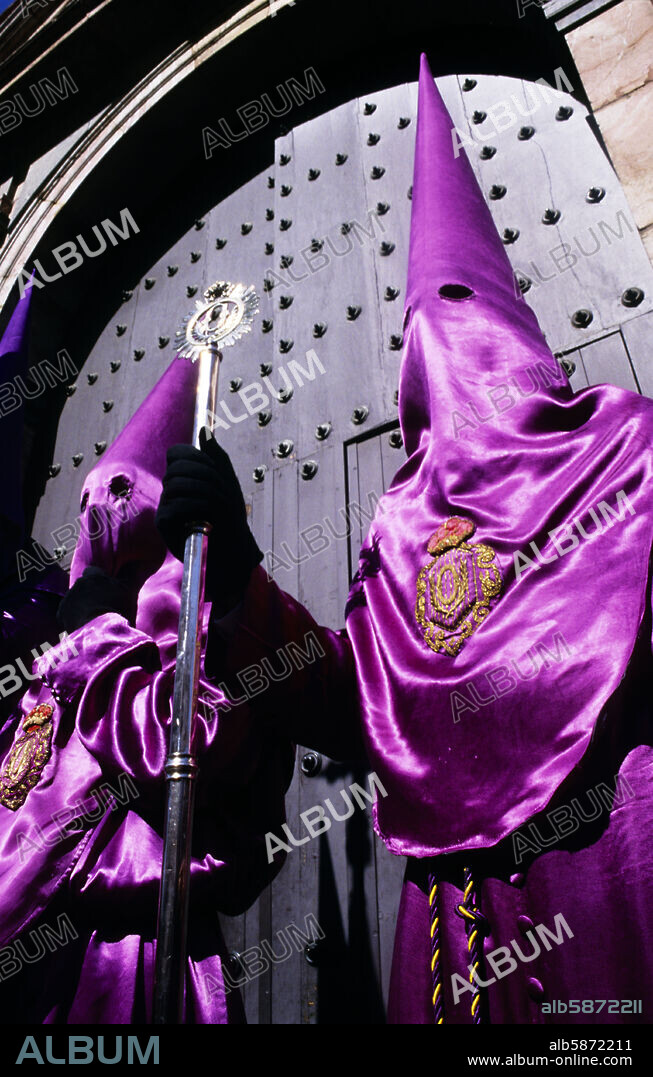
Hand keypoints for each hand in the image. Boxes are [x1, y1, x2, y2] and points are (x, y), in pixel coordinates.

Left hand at [57, 565, 136, 632]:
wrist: (101, 631)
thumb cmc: (116, 608)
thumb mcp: (128, 590)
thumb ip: (130, 574)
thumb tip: (137, 561)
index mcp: (93, 576)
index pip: (93, 570)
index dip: (99, 578)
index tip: (106, 587)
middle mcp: (78, 584)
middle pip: (83, 584)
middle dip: (89, 591)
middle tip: (100, 603)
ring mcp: (68, 599)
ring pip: (73, 598)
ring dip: (80, 604)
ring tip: (91, 616)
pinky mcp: (61, 614)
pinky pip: (64, 613)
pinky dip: (70, 617)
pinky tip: (80, 624)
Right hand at [155, 428, 261, 615]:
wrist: (232, 550)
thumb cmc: (230, 518)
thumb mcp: (228, 482)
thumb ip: (217, 457)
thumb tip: (204, 430)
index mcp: (184, 477)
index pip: (177, 453)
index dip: (195, 457)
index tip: (214, 470)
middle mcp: (171, 489)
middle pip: (177, 467)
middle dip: (204, 475)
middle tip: (221, 495)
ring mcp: (165, 506)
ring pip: (175, 484)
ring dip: (203, 492)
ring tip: (215, 509)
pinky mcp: (163, 523)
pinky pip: (173, 505)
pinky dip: (194, 508)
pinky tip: (204, 520)